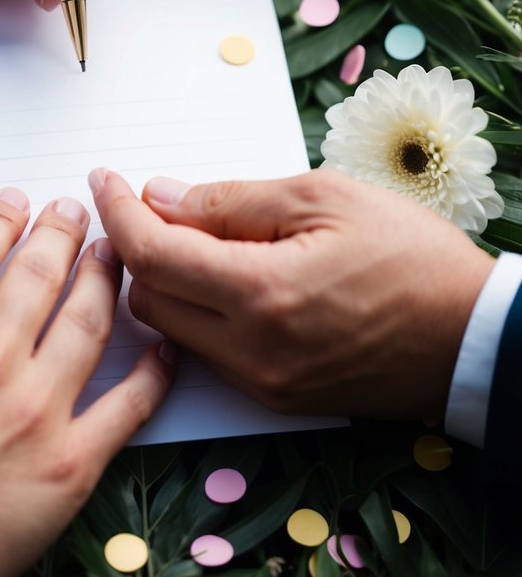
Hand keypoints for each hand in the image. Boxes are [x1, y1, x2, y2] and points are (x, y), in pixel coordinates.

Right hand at [0, 188, 173, 576]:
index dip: (0, 216)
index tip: (16, 199)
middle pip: (39, 274)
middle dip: (60, 231)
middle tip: (74, 210)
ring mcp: (38, 409)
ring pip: (88, 321)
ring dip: (104, 278)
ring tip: (112, 253)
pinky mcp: (71, 461)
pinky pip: (128, 406)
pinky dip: (153, 374)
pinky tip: (164, 346)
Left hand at [90, 166, 493, 419]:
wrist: (472, 337)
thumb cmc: (409, 255)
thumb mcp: (323, 197)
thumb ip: (231, 200)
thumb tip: (162, 196)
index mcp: (261, 295)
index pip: (152, 255)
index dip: (117, 212)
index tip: (105, 180)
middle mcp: (251, 352)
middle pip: (147, 299)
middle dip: (137, 247)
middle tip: (153, 204)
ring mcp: (263, 383)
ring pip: (173, 330)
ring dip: (167, 281)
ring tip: (196, 235)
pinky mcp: (277, 397)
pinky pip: (210, 352)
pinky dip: (201, 311)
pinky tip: (228, 276)